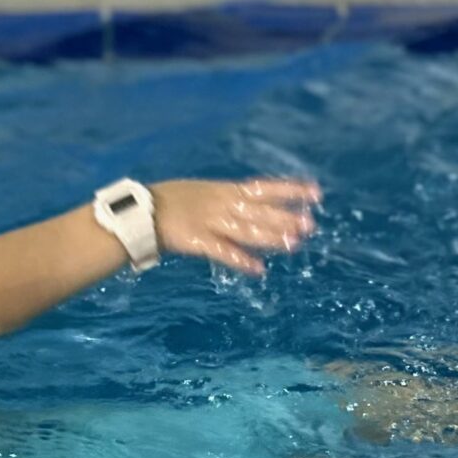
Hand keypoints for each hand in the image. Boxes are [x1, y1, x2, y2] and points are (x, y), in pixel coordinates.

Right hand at [151, 177, 320, 276]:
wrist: (140, 211)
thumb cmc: (171, 202)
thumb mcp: (203, 192)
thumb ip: (228, 199)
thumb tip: (254, 204)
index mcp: (224, 190)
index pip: (264, 188)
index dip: (290, 190)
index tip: (316, 193)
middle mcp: (221, 204)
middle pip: (259, 212)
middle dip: (285, 218)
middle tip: (310, 225)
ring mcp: (209, 222)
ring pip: (246, 231)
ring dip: (270, 238)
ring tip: (293, 244)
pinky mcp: (195, 241)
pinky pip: (221, 252)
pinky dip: (240, 260)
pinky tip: (258, 269)